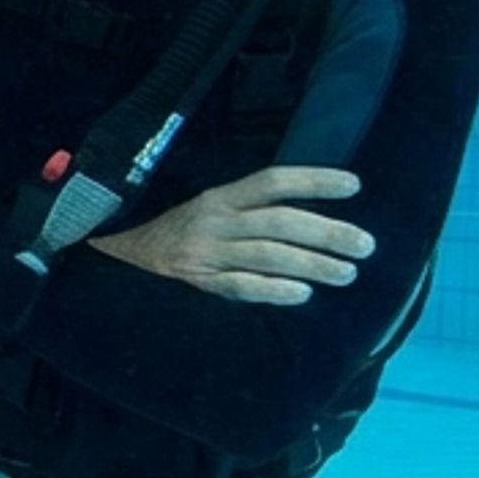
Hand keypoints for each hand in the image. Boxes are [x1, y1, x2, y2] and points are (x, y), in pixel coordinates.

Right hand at [88, 167, 373, 305]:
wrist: (112, 253)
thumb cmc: (174, 231)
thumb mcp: (208, 209)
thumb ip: (249, 210)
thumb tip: (311, 214)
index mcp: (218, 196)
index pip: (273, 182)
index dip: (315, 181)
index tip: (354, 186)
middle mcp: (213, 220)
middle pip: (279, 222)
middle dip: (327, 233)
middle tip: (366, 245)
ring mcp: (203, 252)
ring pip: (266, 255)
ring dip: (312, 264)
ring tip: (347, 273)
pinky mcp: (195, 281)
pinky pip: (238, 287)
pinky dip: (271, 290)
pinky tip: (302, 295)